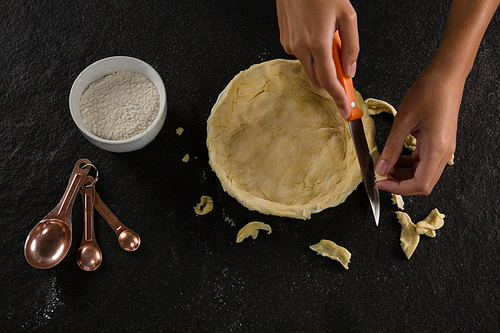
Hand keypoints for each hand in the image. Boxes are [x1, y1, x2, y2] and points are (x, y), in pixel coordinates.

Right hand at [276, 0, 358, 117]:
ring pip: (309, 69)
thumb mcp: (347, 15)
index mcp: (318, 42)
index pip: (329, 80)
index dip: (338, 97)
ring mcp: (290, 45)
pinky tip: (316, 35)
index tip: (344, 109)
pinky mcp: (285, 41)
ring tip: (330, 43)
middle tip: (344, 71)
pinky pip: (301, 57)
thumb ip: (351, 46)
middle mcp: (301, 47)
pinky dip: (312, 54)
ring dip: (321, 66)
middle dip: (331, 81)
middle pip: (318, 80)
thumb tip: (350, 70)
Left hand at [375, 66, 461, 194]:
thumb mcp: (403, 121)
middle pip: (423, 183)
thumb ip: (391, 148)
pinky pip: (423, 161)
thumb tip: (382, 168)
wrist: (445, 77)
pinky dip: (408, 163)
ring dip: (404, 173)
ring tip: (385, 166)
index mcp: (437, 149)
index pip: (420, 184)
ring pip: (423, 173)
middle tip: (381, 176)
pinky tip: (394, 156)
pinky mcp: (439, 143)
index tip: (381, 184)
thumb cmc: (428, 93)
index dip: (399, 189)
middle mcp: (444, 153)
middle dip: (400, 183)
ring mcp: (443, 148)